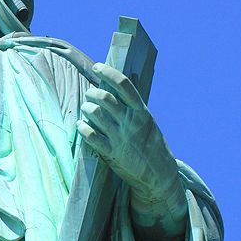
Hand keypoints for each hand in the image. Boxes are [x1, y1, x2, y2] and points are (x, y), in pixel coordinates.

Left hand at [77, 63, 180, 205]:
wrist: (159, 174)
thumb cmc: (151, 144)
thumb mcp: (148, 122)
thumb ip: (134, 106)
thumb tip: (122, 84)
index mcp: (141, 112)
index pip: (123, 85)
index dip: (108, 72)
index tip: (97, 67)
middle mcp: (130, 122)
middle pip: (105, 98)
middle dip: (92, 93)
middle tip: (90, 95)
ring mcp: (120, 137)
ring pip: (95, 114)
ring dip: (86, 108)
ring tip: (86, 109)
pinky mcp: (111, 153)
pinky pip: (91, 136)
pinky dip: (82, 128)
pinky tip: (81, 125)